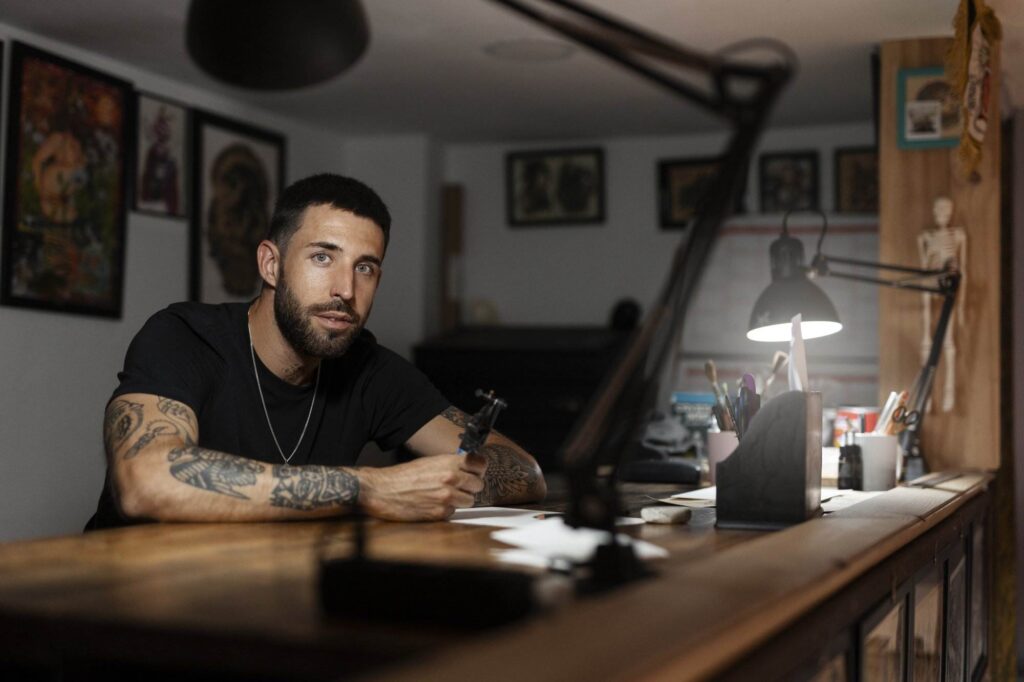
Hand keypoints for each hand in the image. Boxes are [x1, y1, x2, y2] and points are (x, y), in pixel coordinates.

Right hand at [356, 454, 487, 520]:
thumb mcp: (429, 462)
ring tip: (443, 496)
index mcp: (448, 463)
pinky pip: (453, 513)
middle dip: (469, 487)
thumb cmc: (403, 476)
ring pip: (469, 501)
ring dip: (459, 500)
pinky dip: (445, 511)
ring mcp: (446, 497)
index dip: (479, 470)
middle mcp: (450, 479)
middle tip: (458, 487)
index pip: (480, 464)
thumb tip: (467, 469)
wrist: (383, 491)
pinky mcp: (440, 513)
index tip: (475, 472)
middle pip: (478, 485)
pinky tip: (432, 505)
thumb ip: (450, 465)